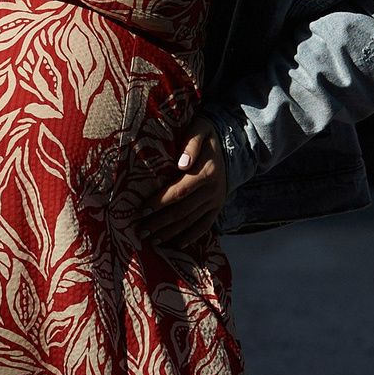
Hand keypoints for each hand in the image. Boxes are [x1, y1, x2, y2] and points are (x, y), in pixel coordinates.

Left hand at [145, 113, 227, 248]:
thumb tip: (181, 164)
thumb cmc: (207, 135)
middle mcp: (213, 190)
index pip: (179, 191)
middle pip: (182, 211)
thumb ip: (191, 144)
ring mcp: (216, 201)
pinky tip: (177, 245)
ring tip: (152, 240)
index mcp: (207, 172)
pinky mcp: (217, 207)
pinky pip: (205, 226)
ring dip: (171, 233)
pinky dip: (192, 237)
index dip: (160, 202)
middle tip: (141, 231)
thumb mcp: (200, 129)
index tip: (141, 211)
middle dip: (160, 222)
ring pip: (191, 222)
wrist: (232, 144)